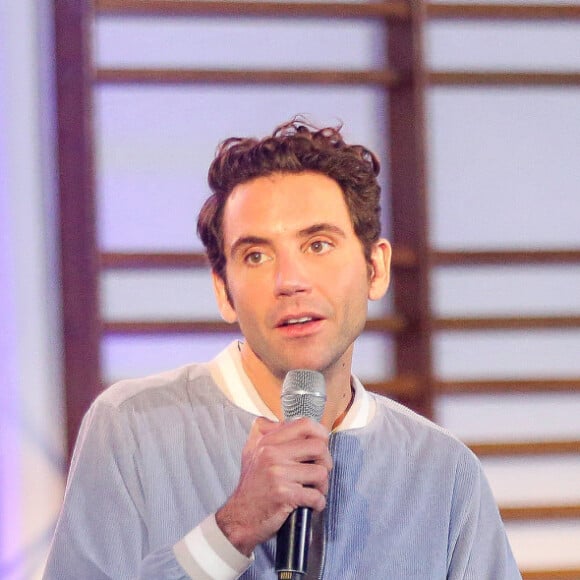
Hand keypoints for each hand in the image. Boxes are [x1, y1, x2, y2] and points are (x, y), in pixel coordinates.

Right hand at [215, 416, 331, 556]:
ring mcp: (277, 473)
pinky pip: (315, 495)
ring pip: (321, 473)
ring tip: (314, 491)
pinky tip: (311, 505)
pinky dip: (318, 503)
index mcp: (267, 441)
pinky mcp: (283, 494)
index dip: (320, 433)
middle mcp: (271, 453)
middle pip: (319, 447)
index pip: (304, 424)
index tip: (322, 445)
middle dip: (326, 462)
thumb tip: (284, 421)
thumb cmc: (251, 487)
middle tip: (319, 474)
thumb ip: (264, 432)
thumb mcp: (251, 451)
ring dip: (322, 486)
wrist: (238, 518)